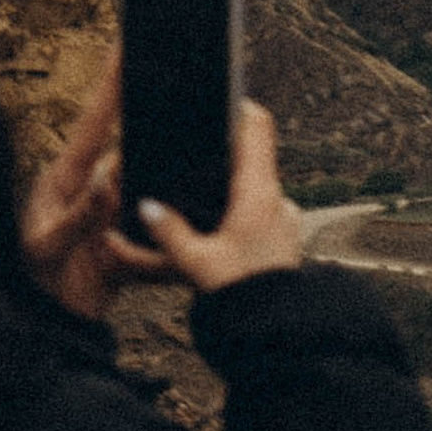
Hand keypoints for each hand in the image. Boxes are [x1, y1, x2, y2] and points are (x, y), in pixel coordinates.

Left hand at [22, 52, 165, 321]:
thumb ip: (78, 217)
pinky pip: (151, 239)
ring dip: (157, 208)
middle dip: (151, 150)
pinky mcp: (123, 245)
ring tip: (158, 219)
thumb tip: (110, 179)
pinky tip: (173, 260)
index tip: (126, 47)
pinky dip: (162, 252)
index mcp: (64, 178)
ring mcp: (107, 216)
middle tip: (171, 144)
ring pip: (145, 197)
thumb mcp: (46, 249)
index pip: (93, 123)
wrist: (39, 328)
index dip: (111, 84)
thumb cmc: (29, 282)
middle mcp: (89, 190)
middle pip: (130, 157)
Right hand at [138, 99, 306, 293]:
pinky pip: (262, 212)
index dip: (239, 104)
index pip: (257, 127)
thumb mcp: (195, 263)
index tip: (218, 95)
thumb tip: (146, 206)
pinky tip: (219, 229)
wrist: (277, 335)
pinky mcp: (284, 239)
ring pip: (257, 186)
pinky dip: (241, 211)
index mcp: (259, 193)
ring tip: (202, 196)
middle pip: (253, 156)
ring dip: (233, 186)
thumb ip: (169, 232)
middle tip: (194, 151)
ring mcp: (285, 220)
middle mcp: (278, 200)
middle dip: (224, 152)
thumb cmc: (241, 298)